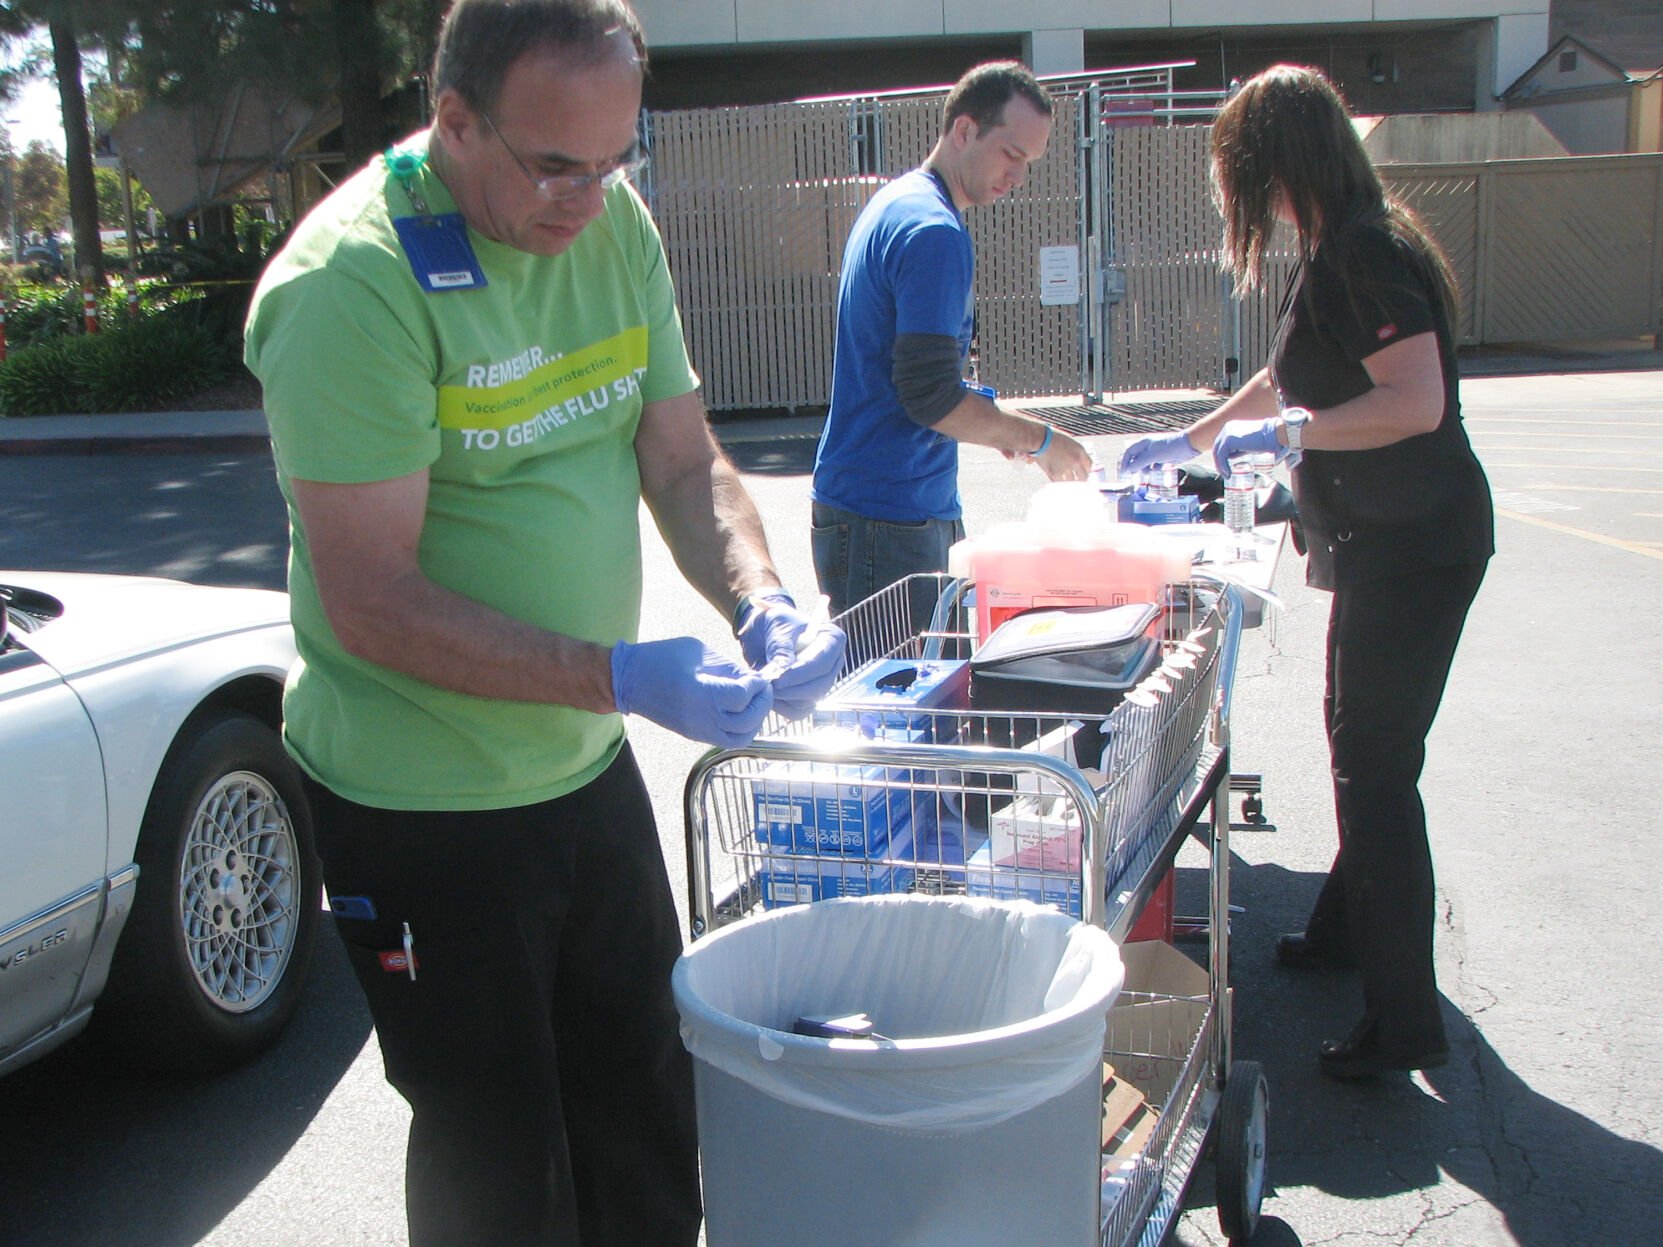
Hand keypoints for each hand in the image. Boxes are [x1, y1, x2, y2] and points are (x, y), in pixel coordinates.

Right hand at [610, 637, 773, 747]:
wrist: (629, 680)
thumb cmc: (661, 659)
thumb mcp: (699, 653)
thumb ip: (729, 667)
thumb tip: (753, 678)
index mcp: (701, 692)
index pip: (743, 697)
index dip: (758, 686)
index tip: (759, 676)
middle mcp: (701, 717)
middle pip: (747, 721)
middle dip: (762, 704)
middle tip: (762, 689)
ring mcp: (698, 730)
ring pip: (740, 738)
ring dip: (754, 721)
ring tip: (754, 702)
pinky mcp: (694, 735)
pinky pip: (727, 740)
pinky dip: (741, 729)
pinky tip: (740, 711)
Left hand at [736, 592, 848, 718]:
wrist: (763, 632)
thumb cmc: (774, 623)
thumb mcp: (777, 627)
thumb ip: (782, 648)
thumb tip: (784, 670)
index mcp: (832, 640)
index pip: (823, 663)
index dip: (801, 674)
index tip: (778, 678)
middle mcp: (832, 664)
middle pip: (819, 686)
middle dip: (791, 689)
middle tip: (768, 684)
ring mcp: (821, 683)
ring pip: (808, 702)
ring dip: (784, 698)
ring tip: (765, 684)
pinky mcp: (808, 697)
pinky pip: (798, 712)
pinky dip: (781, 707)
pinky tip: (768, 693)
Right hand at [1033, 426, 1094, 481]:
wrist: (1040, 439)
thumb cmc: (1051, 437)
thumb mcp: (1068, 442)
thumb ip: (1074, 452)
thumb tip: (1076, 462)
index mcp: (1080, 451)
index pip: (1089, 465)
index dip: (1086, 470)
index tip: (1083, 472)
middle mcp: (1076, 460)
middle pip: (1083, 476)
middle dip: (1079, 479)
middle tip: (1076, 480)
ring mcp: (1067, 468)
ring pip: (1071, 481)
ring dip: (1068, 480)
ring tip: (1064, 479)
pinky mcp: (1056, 474)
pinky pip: (1059, 482)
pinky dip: (1057, 481)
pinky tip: (1054, 477)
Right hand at [1118, 431, 1195, 477]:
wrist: (1187, 445)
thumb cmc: (1169, 447)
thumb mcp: (1151, 456)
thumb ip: (1139, 463)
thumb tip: (1129, 470)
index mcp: (1143, 443)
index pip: (1129, 452)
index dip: (1125, 462)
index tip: (1124, 473)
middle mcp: (1148, 447)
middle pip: (1136, 457)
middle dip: (1134, 467)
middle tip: (1133, 475)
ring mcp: (1156, 452)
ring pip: (1145, 462)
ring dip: (1144, 469)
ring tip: (1146, 474)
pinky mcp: (1163, 457)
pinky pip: (1154, 464)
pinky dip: (1153, 468)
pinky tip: (1156, 471)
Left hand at [1209, 417, 1286, 477]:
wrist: (1273, 435)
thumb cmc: (1264, 440)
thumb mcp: (1246, 445)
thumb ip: (1237, 448)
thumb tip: (1230, 457)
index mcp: (1231, 427)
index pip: (1221, 444)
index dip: (1221, 457)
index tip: (1225, 467)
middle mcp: (1227, 428)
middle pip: (1217, 448)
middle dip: (1219, 462)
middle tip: (1224, 473)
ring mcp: (1227, 433)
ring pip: (1217, 453)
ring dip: (1221, 466)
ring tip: (1227, 475)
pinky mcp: (1229, 440)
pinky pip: (1221, 455)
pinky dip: (1223, 466)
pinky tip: (1228, 473)